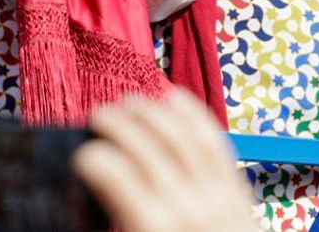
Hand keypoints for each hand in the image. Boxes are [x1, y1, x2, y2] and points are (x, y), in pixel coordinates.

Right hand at [72, 89, 257, 231]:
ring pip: (179, 133)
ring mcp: (217, 196)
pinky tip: (172, 100)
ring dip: (150, 110)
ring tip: (128, 103)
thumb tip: (83, 205)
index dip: (90, 156)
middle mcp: (186, 208)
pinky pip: (213, 140)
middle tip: (98, 118)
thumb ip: (117, 224)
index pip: (114, 173)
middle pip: (144, 143)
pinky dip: (192, 114)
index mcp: (152, 229)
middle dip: (115, 122)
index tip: (80, 155)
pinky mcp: (238, 192)